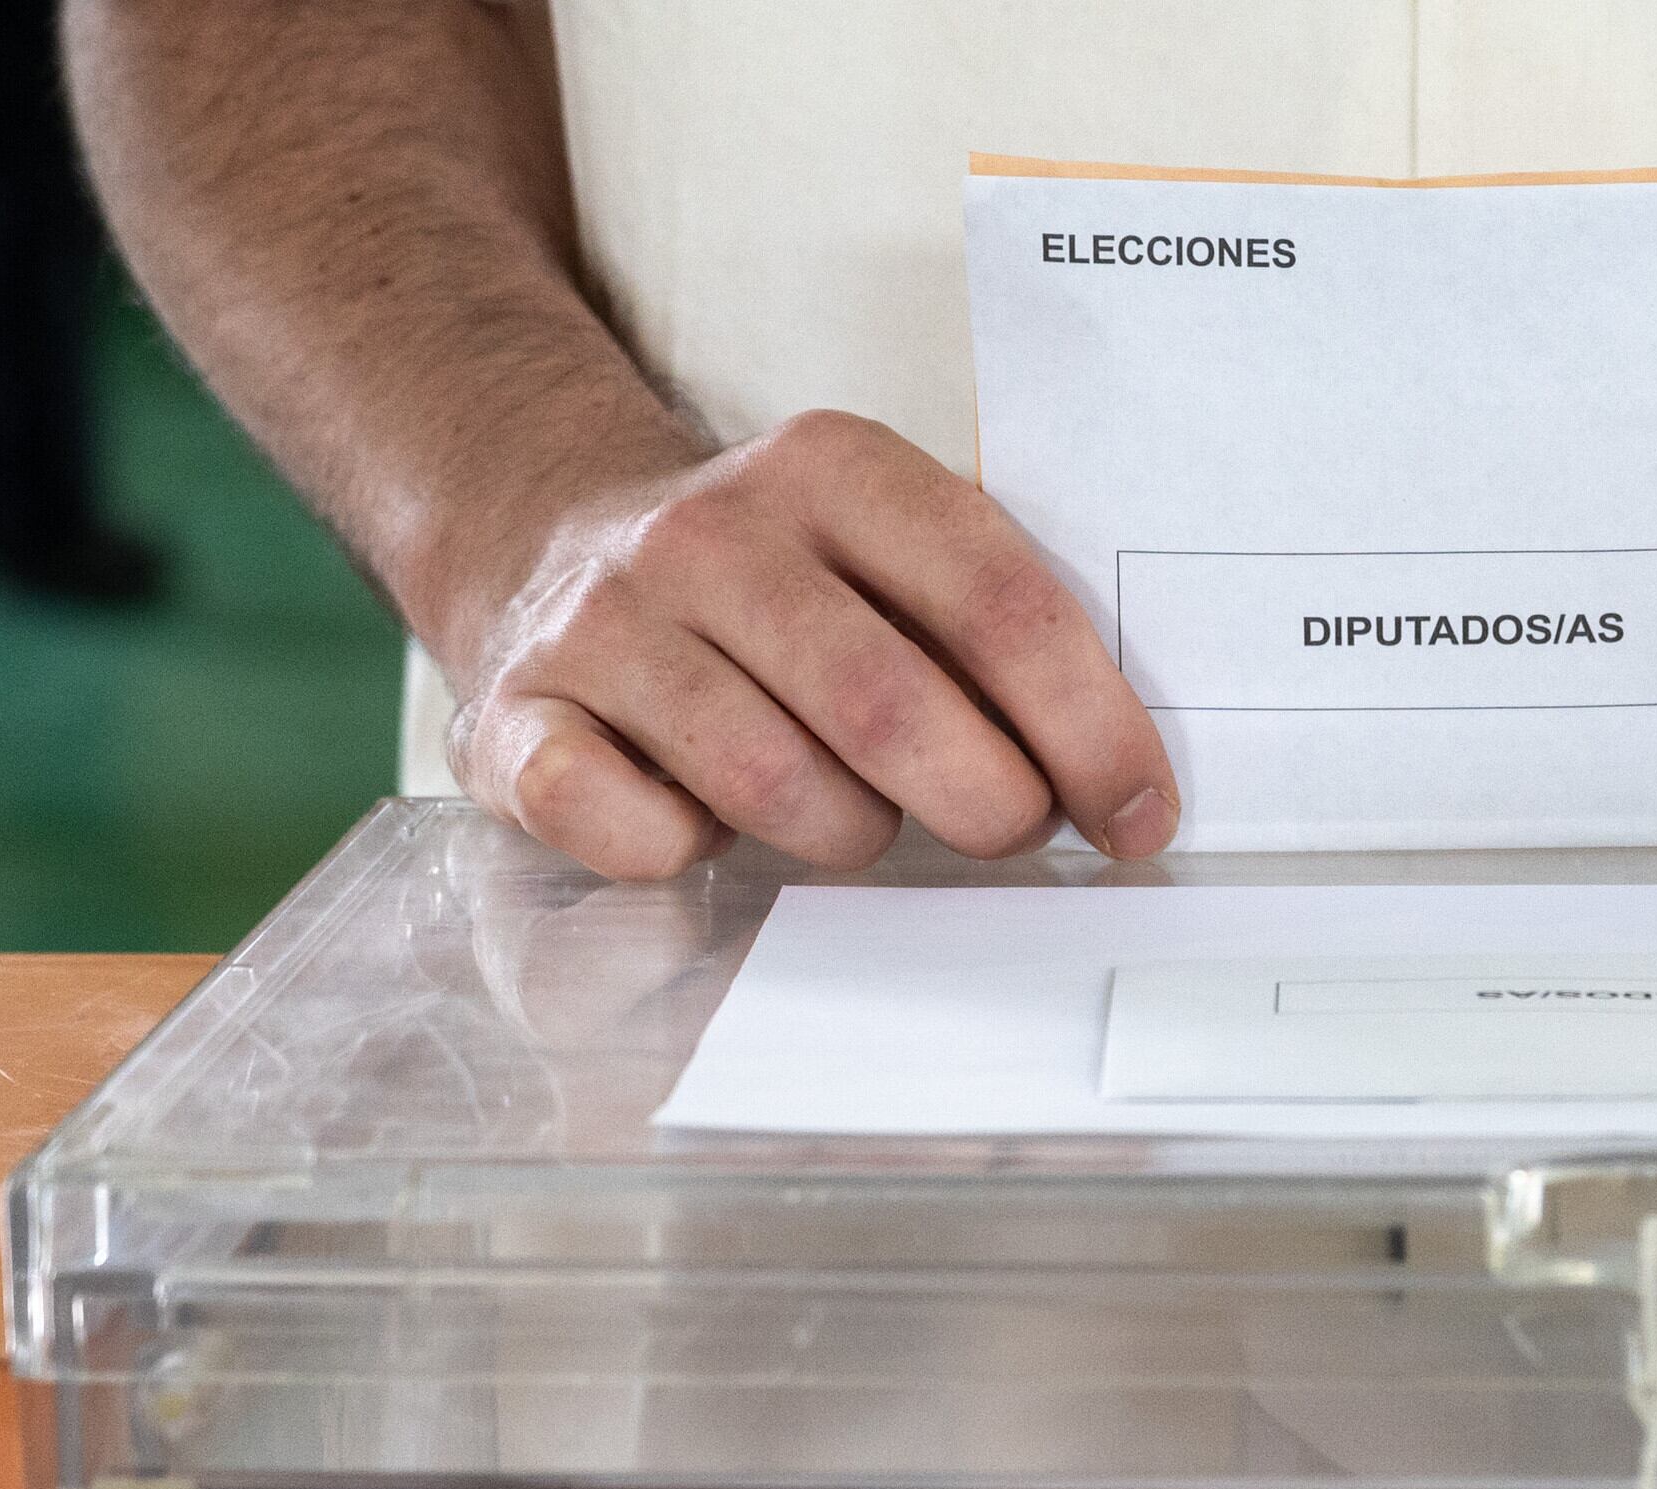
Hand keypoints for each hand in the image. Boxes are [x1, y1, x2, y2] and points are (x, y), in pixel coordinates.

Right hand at [445, 410, 1178, 879]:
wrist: (546, 542)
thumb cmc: (773, 586)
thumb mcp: (881, 549)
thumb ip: (991, 625)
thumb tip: (1126, 774)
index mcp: (829, 469)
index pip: (994, 601)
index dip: (1086, 727)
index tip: (1137, 816)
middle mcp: (708, 534)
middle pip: (886, 703)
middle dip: (982, 801)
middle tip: (1006, 829)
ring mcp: (604, 623)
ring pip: (770, 783)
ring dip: (844, 834)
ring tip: (851, 814)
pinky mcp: (519, 717)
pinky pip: (627, 826)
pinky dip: (684, 852)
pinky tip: (701, 823)